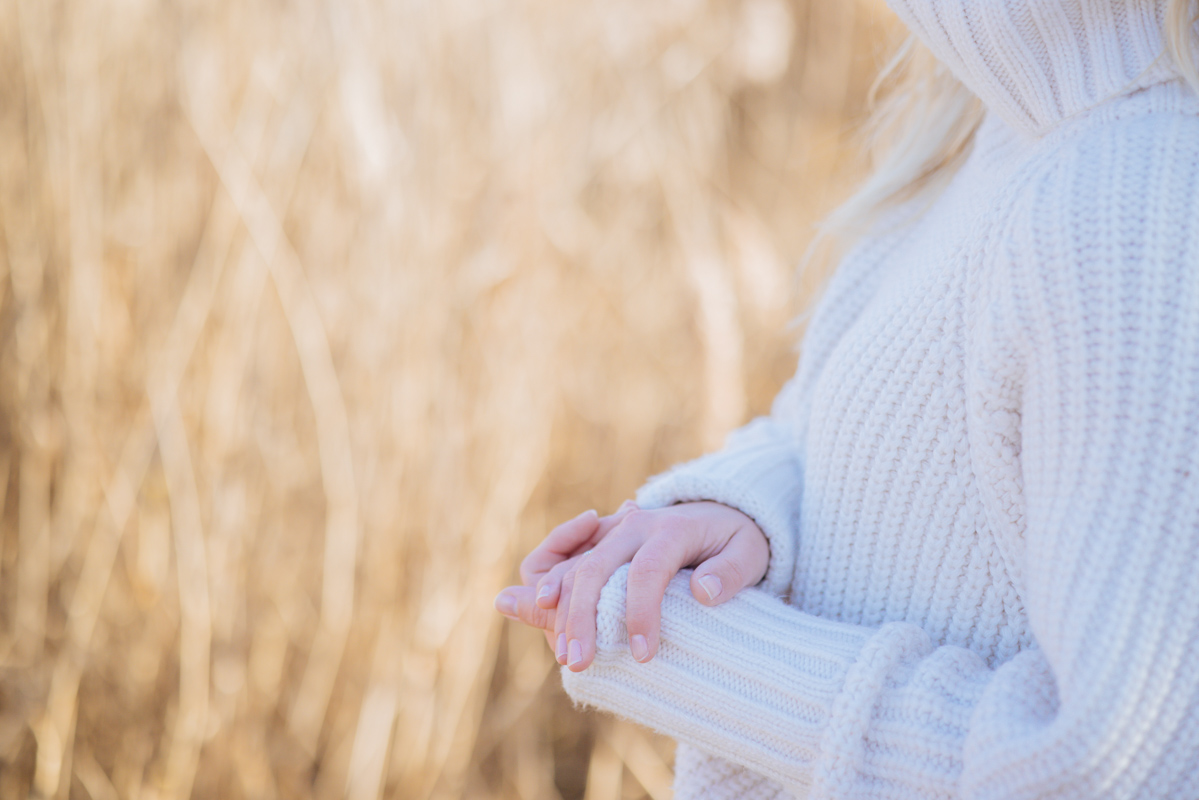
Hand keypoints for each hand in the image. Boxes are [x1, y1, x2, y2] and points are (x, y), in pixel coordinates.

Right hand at [494, 501, 768, 671]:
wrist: (719, 509)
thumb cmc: (737, 540)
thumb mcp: (750, 552)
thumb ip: (731, 571)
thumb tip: (703, 592)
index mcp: (672, 529)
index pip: (648, 571)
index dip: (640, 613)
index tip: (642, 654)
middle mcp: (636, 525)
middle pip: (598, 568)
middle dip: (584, 617)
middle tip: (580, 663)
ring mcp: (615, 531)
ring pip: (577, 566)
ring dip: (563, 609)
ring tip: (565, 655)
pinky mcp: (604, 541)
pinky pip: (570, 561)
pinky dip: (555, 587)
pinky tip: (547, 616)